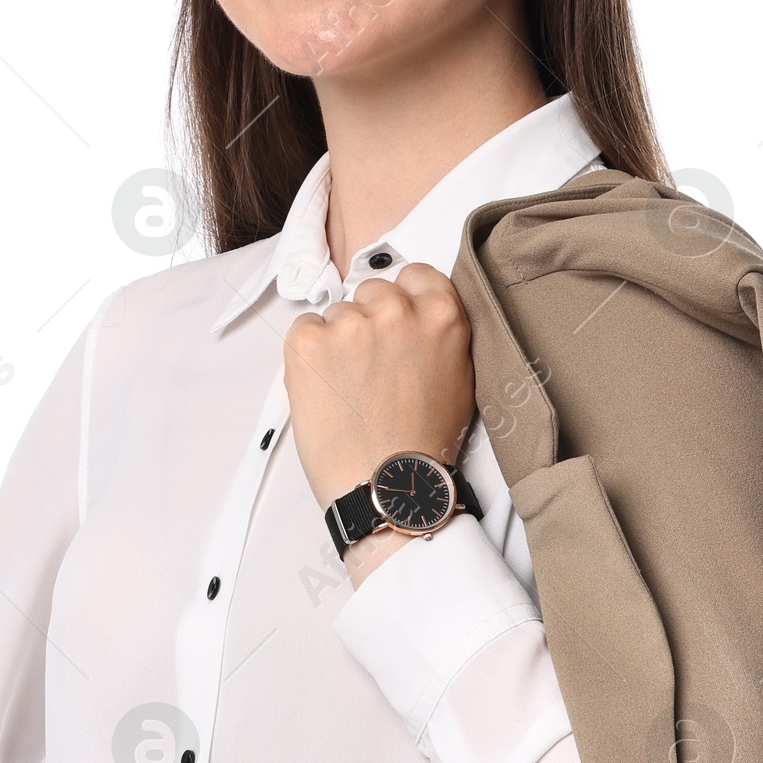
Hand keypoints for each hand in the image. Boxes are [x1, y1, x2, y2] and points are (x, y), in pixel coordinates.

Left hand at [284, 264, 475, 585]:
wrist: (388, 488)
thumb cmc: (425, 445)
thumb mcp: (459, 378)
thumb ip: (440, 335)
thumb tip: (418, 316)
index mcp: (443, 314)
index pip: (416, 274)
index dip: (404, 299)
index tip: (396, 325)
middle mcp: (397, 309)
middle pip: (372, 291)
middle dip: (369, 322)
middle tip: (371, 370)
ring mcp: (350, 323)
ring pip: (336, 314)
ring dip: (338, 343)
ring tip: (349, 392)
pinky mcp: (308, 341)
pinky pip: (303, 330)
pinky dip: (308, 357)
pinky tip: (326, 392)